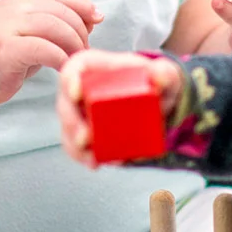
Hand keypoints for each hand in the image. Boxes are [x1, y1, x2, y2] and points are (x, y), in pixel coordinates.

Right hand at [0, 0, 100, 104]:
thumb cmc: (3, 60)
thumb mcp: (30, 37)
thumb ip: (55, 26)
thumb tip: (93, 18)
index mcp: (18, 1)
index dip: (81, 5)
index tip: (97, 19)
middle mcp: (12, 8)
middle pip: (59, 10)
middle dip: (79, 30)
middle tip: (85, 51)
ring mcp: (6, 26)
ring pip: (53, 26)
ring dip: (73, 44)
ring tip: (76, 60)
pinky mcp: (5, 49)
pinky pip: (43, 48)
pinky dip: (60, 57)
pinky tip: (63, 68)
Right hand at [55, 50, 181, 164]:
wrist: (158, 102)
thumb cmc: (155, 82)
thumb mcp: (164, 75)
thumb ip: (165, 73)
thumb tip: (159, 78)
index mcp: (95, 68)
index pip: (74, 69)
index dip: (70, 81)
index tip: (77, 94)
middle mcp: (82, 90)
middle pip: (66, 103)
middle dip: (71, 122)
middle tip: (86, 137)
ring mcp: (81, 113)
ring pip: (68, 129)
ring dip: (75, 145)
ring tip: (92, 157)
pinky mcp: (86, 133)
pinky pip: (77, 146)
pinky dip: (84, 157)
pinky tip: (95, 164)